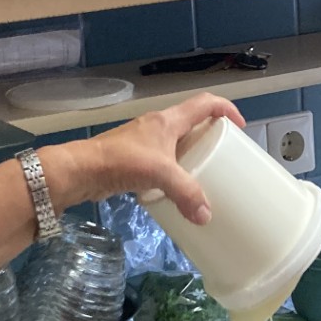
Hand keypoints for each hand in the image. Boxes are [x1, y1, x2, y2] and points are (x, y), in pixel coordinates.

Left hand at [46, 93, 243, 223]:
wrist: (81, 170)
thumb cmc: (121, 161)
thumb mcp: (160, 174)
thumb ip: (186, 193)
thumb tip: (206, 216)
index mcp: (168, 120)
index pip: (205, 103)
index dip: (226, 110)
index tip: (240, 128)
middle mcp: (158, 127)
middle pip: (192, 123)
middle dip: (211, 137)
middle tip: (224, 157)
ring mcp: (144, 143)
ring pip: (177, 144)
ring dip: (192, 156)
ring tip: (205, 176)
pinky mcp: (134, 160)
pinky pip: (163, 161)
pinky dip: (174, 172)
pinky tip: (176, 191)